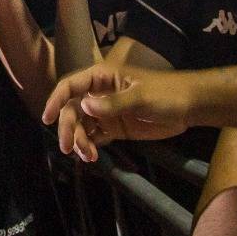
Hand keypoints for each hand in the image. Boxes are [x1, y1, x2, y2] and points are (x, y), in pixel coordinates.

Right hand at [42, 63, 193, 159]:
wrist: (190, 107)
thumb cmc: (166, 93)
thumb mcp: (140, 97)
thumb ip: (113, 103)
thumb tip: (84, 107)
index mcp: (101, 78)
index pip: (70, 86)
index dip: (55, 100)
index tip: (46, 118)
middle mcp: (98, 94)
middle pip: (72, 110)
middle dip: (68, 129)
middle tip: (69, 148)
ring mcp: (106, 112)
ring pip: (81, 126)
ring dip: (79, 140)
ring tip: (87, 156)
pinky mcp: (114, 127)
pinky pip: (95, 137)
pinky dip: (90, 147)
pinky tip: (92, 157)